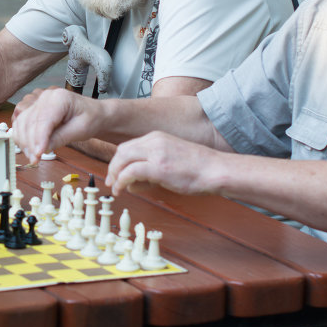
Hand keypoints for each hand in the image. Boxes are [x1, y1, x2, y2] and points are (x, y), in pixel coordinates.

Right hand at [11, 87, 105, 161]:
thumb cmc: (90, 119)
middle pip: (30, 122)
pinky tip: (28, 149)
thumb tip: (43, 149)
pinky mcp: (34, 111)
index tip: (38, 154)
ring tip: (33, 158)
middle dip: (30, 143)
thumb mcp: (81, 130)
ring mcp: (38, 103)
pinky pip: (21, 124)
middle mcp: (45, 97)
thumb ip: (61, 138)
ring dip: (24, 142)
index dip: (38, 138)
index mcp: (59, 98)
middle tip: (35, 160)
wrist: (93, 114)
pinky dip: (22, 137)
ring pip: (22, 124)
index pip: (43, 119)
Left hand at [106, 131, 221, 195]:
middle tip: (111, 182)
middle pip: (122, 151)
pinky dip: (122, 181)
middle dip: (113, 168)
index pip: (128, 146)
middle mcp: (154, 141)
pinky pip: (130, 171)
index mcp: (157, 137)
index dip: (118, 161)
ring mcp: (156, 153)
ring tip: (115, 188)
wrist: (216, 170)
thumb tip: (134, 182)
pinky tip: (122, 189)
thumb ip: (152, 167)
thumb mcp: (171, 160)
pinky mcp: (158, 167)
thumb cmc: (198, 169)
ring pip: (122, 159)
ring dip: (115, 175)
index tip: (115, 174)